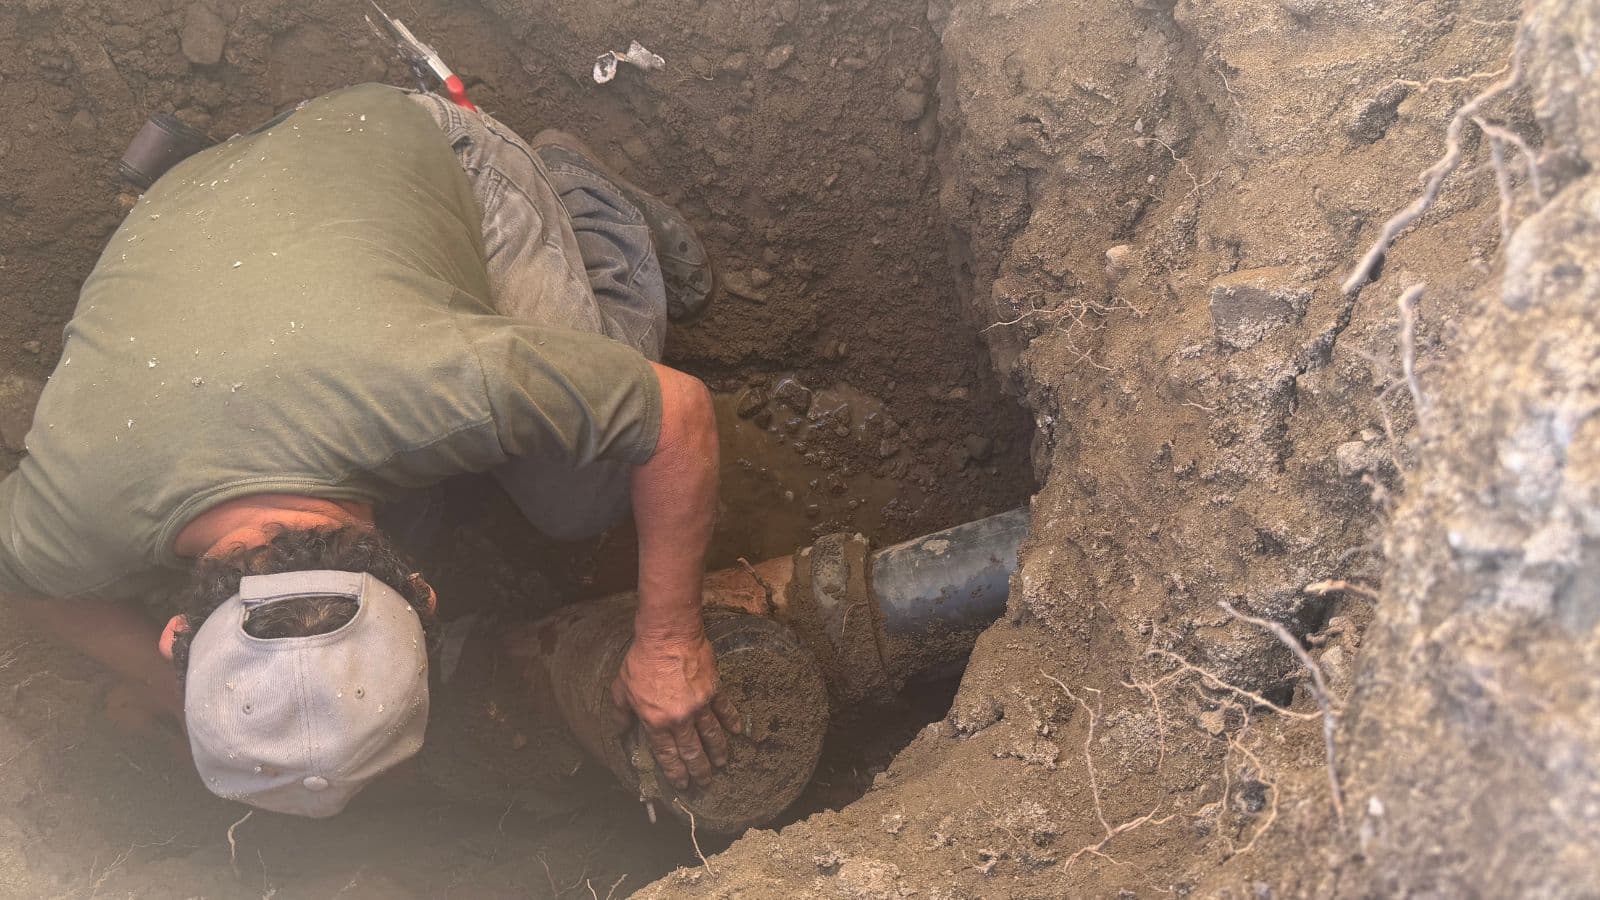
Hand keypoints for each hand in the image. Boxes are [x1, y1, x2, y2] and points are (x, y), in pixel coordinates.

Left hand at [610, 631, 744, 789]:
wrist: (667, 637)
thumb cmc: (642, 661)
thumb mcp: (621, 689)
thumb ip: (621, 714)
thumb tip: (620, 732)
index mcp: (656, 722)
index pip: (667, 754)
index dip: (675, 772)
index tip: (682, 783)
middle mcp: (680, 719)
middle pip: (691, 751)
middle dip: (698, 770)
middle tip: (704, 782)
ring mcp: (699, 706)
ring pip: (711, 736)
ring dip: (717, 752)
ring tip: (721, 764)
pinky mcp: (713, 690)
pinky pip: (725, 710)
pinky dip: (732, 721)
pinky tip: (737, 731)